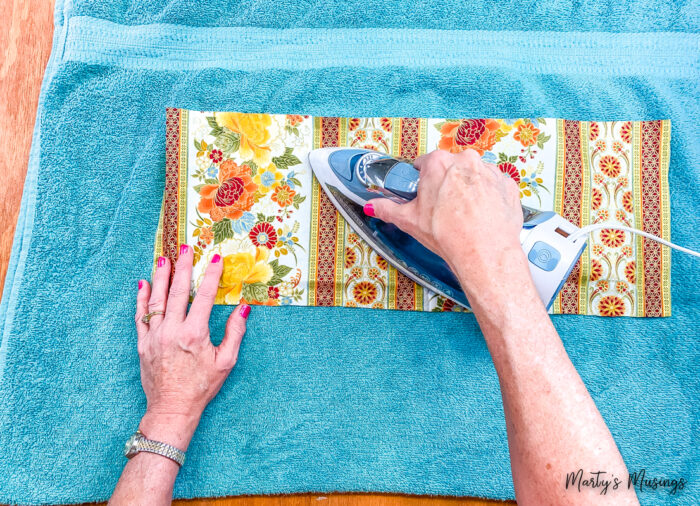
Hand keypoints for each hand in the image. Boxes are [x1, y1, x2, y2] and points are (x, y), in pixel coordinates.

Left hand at [134, 246, 248, 449]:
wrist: (172, 408)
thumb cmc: (202, 387)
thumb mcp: (226, 362)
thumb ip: (235, 333)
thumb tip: (244, 309)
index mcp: (194, 333)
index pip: (203, 296)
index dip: (210, 275)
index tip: (215, 258)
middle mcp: (172, 330)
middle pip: (177, 291)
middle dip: (182, 266)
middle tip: (185, 247)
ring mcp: (154, 336)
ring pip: (156, 299)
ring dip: (160, 276)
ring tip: (163, 258)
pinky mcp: (142, 344)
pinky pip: (140, 316)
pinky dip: (141, 299)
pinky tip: (143, 284)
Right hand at [365, 149, 531, 308]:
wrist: (485, 252)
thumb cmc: (451, 235)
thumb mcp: (410, 221)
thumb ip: (388, 209)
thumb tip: (375, 206)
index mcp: (438, 163)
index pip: (424, 164)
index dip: (421, 181)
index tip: (424, 194)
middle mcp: (465, 162)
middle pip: (450, 168)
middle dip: (445, 185)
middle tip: (442, 210)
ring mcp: (489, 172)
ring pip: (473, 177)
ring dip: (468, 190)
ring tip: (463, 216)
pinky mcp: (507, 186)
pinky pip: (494, 187)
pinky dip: (488, 199)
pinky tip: (481, 216)